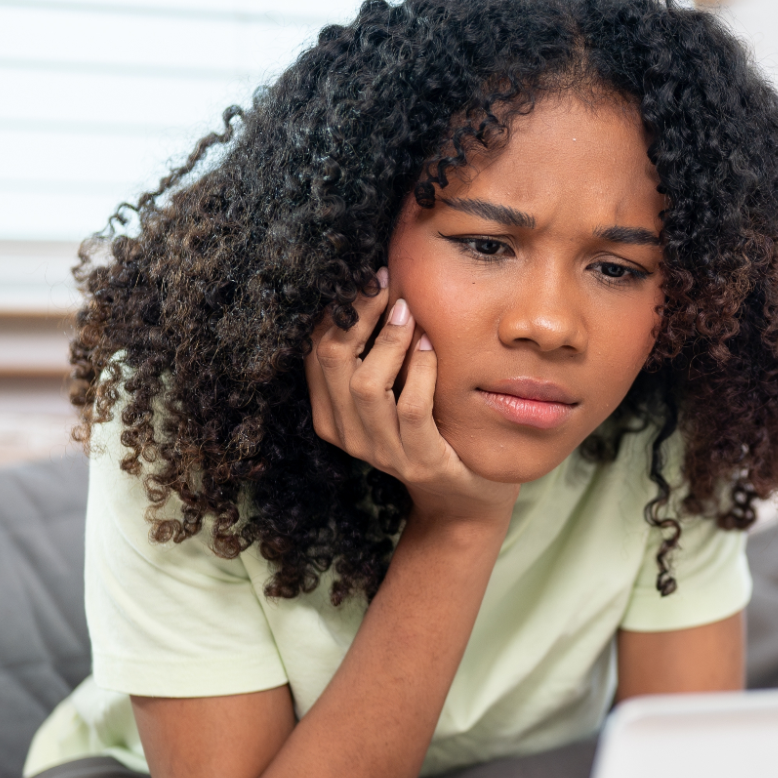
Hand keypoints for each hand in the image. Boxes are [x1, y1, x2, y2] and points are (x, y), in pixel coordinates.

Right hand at [306, 269, 519, 525]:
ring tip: (409, 311)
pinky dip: (419, 372)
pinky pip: (411, 409)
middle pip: (333, 363)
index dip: (336, 313)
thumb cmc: (430, 430)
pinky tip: (430, 346)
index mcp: (331, 415)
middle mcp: (349, 434)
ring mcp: (383, 452)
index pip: (315, 354)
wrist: (463, 497)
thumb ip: (378, 354)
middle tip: (384, 284)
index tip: (363, 279)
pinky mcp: (421, 460)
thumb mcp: (394, 392)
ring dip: (389, 341)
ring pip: (366, 386)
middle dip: (357, 317)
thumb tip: (376, 285)